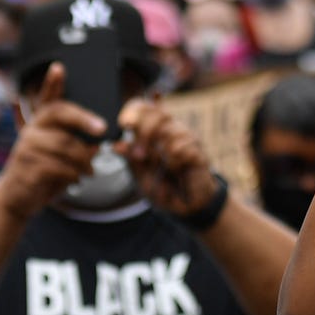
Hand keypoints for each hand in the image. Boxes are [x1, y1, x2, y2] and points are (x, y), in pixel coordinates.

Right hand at [0, 63, 106, 218]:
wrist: (15, 198)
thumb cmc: (42, 173)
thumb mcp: (56, 156)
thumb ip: (73, 144)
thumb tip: (97, 141)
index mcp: (39, 124)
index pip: (47, 99)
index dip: (52, 83)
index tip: (59, 67)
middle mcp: (31, 131)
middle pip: (59, 114)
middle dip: (83, 119)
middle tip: (102, 129)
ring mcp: (27, 148)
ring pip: (64, 145)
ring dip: (84, 159)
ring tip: (91, 169)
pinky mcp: (27, 167)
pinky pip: (59, 166)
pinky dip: (73, 174)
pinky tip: (77, 179)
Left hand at [115, 98, 214, 216]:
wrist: (185, 206)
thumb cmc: (163, 186)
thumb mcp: (140, 174)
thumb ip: (131, 159)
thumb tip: (115, 145)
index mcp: (154, 131)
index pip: (144, 107)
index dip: (134, 111)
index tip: (125, 124)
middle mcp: (171, 129)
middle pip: (158, 114)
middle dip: (145, 132)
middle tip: (140, 154)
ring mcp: (187, 139)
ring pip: (171, 130)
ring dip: (161, 152)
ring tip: (162, 167)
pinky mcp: (198, 151)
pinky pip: (182, 147)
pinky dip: (174, 161)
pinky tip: (176, 169)